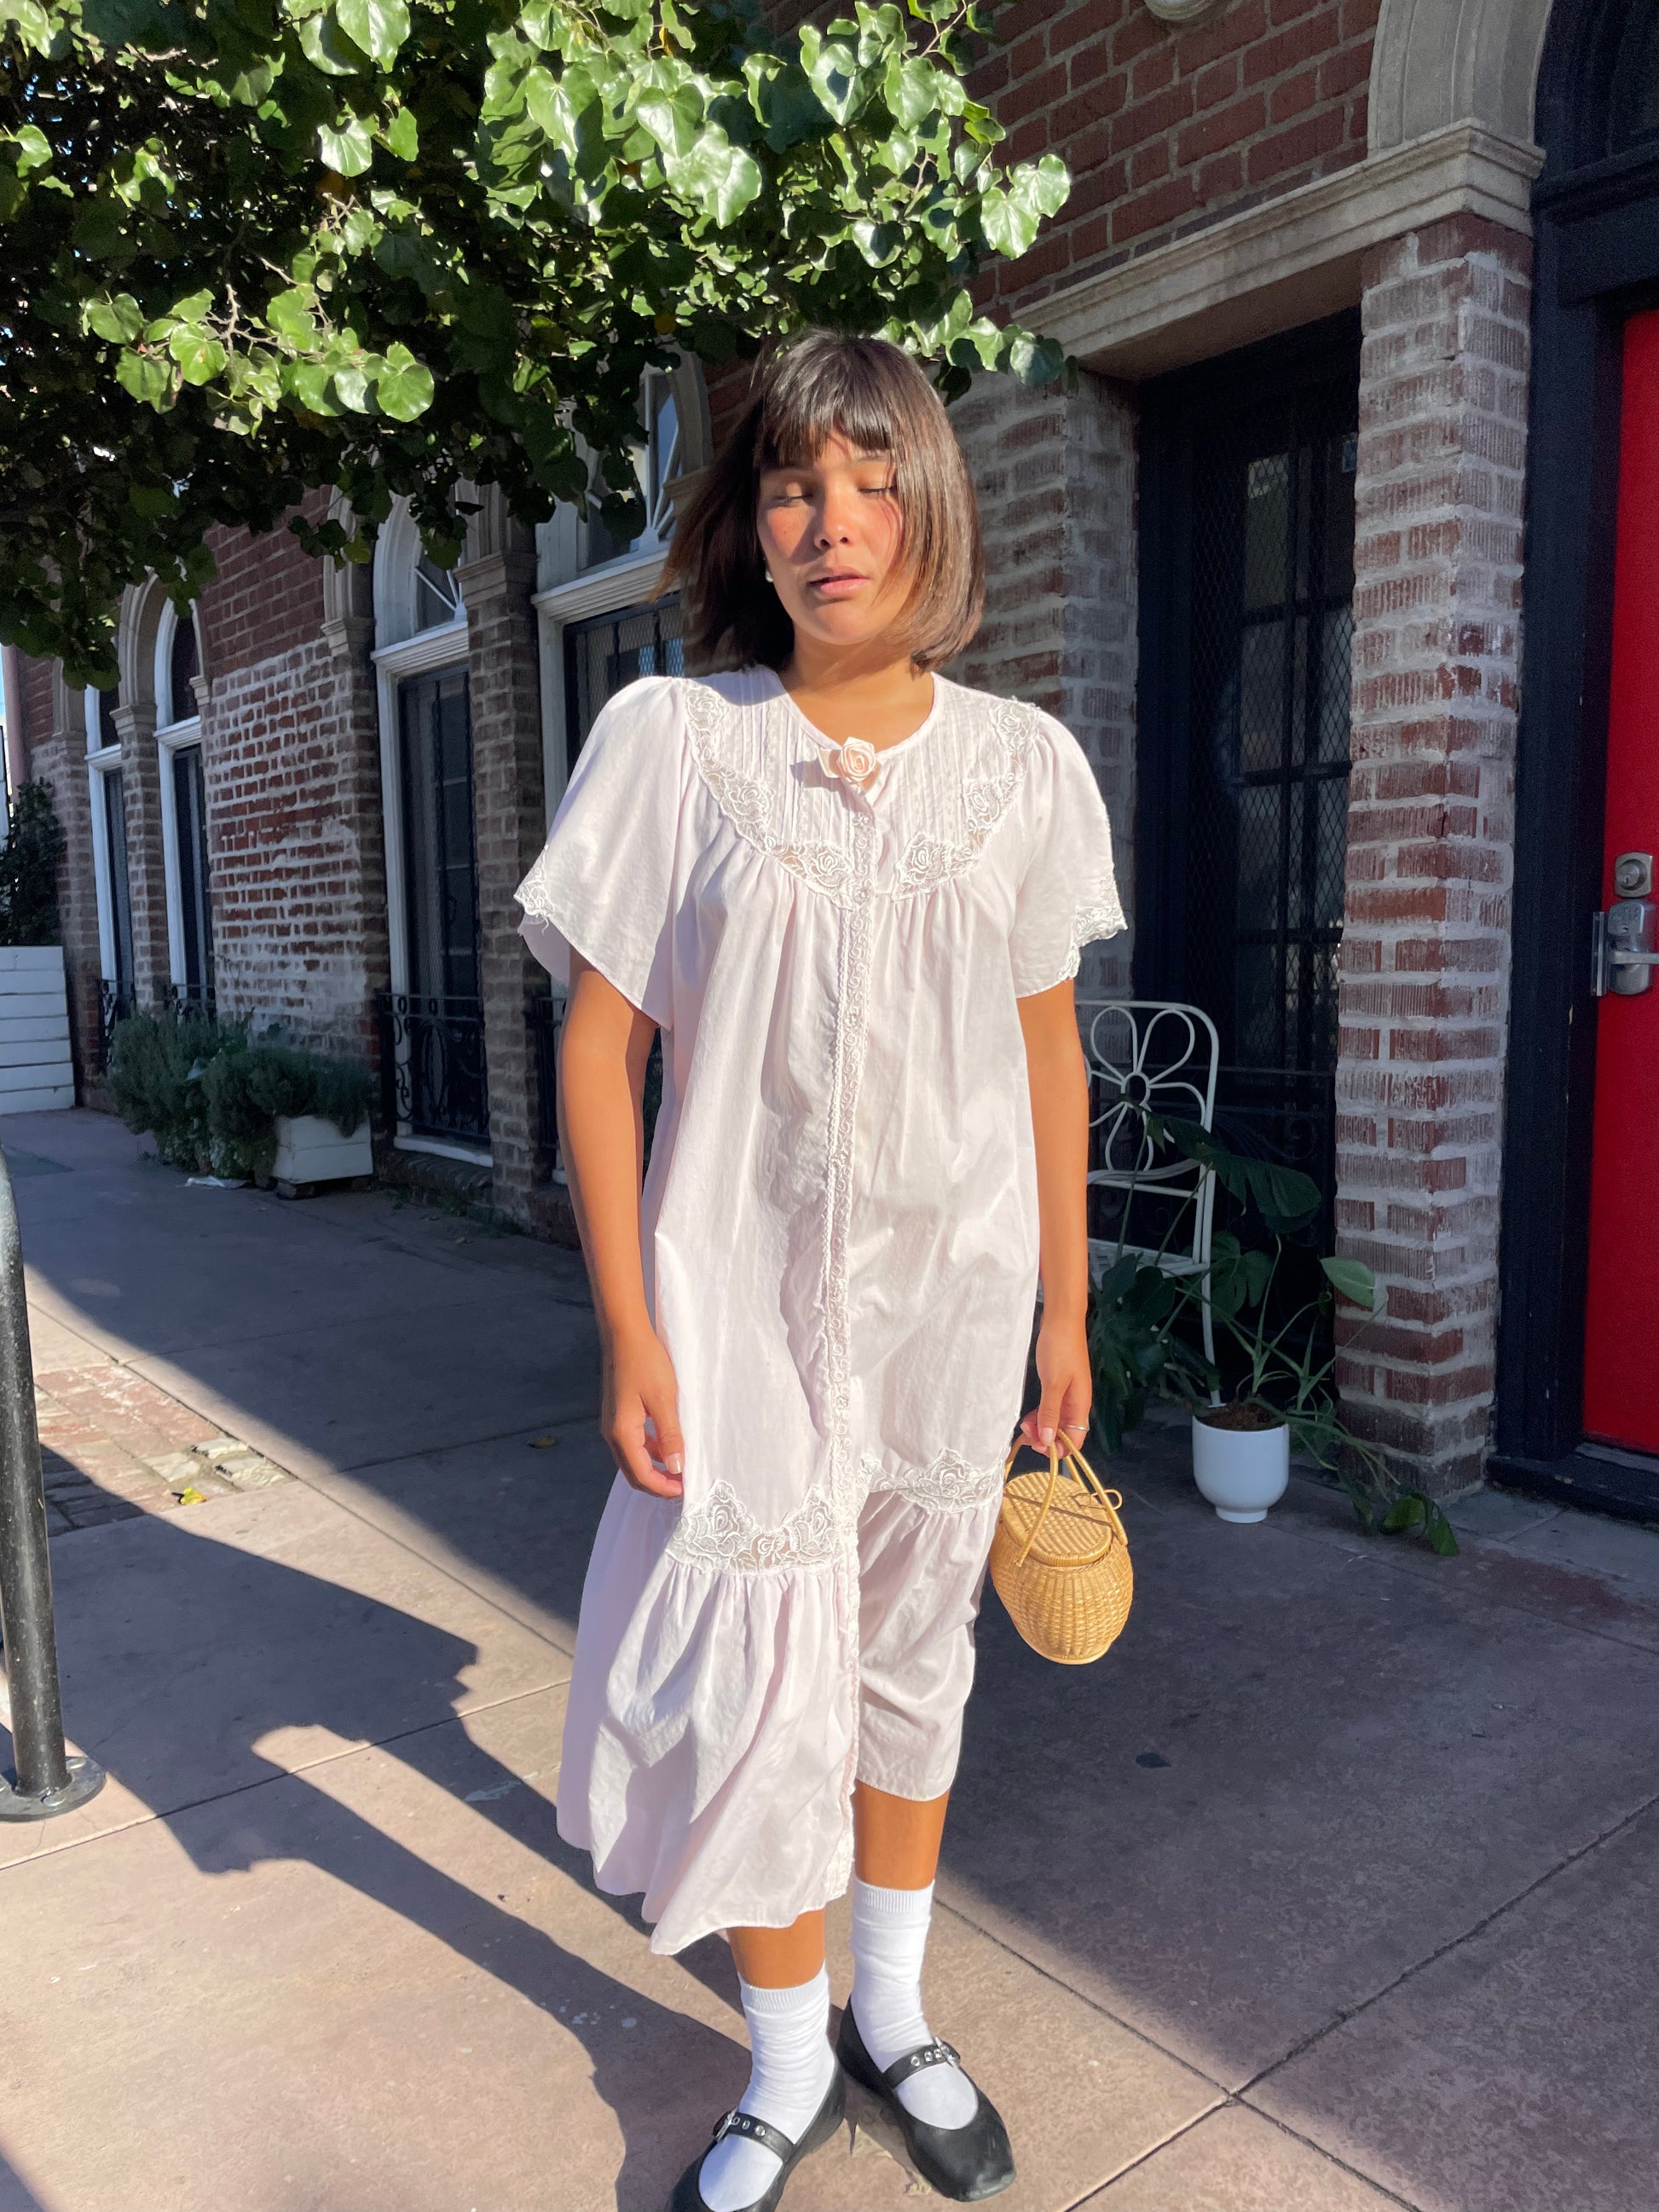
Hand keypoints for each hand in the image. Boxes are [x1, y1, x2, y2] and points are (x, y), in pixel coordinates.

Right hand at [603, 1321, 684, 1496]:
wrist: (625, 1334)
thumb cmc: (646, 1363)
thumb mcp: (664, 1400)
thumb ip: (670, 1435)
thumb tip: (676, 1468)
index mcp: (622, 1433)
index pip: (640, 1474)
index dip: (662, 1487)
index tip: (685, 1490)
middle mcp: (612, 1433)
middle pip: (633, 1472)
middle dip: (657, 1483)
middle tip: (683, 1486)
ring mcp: (613, 1424)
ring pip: (633, 1458)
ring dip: (654, 1468)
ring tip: (679, 1469)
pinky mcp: (619, 1415)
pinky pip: (634, 1443)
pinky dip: (650, 1452)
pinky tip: (669, 1447)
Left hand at [1021, 1313, 1090, 1455]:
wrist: (1061, 1321)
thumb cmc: (1059, 1350)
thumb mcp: (1053, 1383)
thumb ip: (1050, 1412)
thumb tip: (1048, 1441)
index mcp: (1080, 1405)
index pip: (1075, 1440)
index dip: (1058, 1449)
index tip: (1036, 1445)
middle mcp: (1076, 1404)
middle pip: (1064, 1433)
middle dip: (1046, 1438)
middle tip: (1025, 1432)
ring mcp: (1068, 1395)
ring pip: (1056, 1422)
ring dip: (1041, 1427)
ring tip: (1023, 1424)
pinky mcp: (1058, 1387)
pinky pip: (1051, 1409)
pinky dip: (1041, 1415)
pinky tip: (1028, 1416)